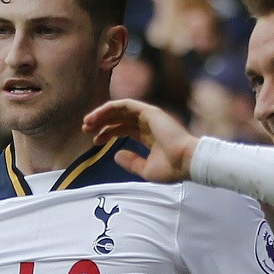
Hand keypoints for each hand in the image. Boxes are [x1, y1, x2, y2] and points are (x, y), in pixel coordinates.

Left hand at [83, 99, 198, 182]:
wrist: (187, 162)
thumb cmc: (172, 169)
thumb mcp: (146, 169)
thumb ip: (131, 162)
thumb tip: (116, 154)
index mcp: (149, 136)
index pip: (124, 129)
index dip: (108, 133)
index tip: (95, 141)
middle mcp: (148, 124)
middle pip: (119, 118)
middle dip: (101, 123)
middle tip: (85, 130)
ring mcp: (149, 116)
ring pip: (119, 109)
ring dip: (102, 114)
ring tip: (87, 123)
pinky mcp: (149, 111)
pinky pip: (124, 104)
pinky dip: (109, 108)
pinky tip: (97, 116)